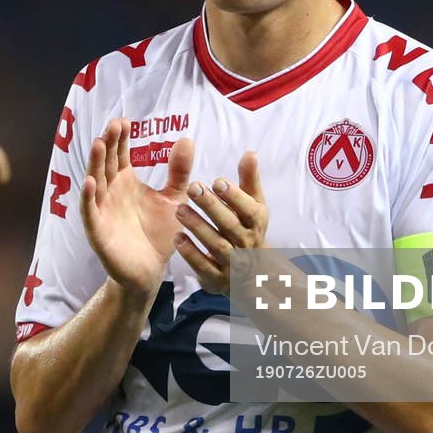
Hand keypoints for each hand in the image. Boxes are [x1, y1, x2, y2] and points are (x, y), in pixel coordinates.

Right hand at [82, 118, 195, 297]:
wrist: (149, 271)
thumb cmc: (159, 234)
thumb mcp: (174, 199)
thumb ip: (179, 172)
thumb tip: (187, 139)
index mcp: (126, 182)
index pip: (121, 155)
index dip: (121, 138)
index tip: (125, 121)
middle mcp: (111, 192)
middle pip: (107, 163)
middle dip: (109, 144)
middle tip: (113, 125)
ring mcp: (102, 210)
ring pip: (96, 182)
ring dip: (96, 163)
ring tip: (99, 144)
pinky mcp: (98, 230)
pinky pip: (90, 211)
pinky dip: (88, 197)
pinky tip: (90, 182)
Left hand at [176, 151, 265, 294]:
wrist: (251, 274)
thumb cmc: (247, 228)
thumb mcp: (253, 205)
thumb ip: (249, 180)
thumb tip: (250, 153)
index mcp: (256, 222)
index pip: (248, 209)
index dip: (234, 196)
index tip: (217, 181)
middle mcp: (247, 243)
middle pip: (230, 224)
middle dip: (212, 206)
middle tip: (192, 187)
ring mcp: (233, 263)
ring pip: (217, 245)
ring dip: (199, 227)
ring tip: (180, 209)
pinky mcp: (217, 279)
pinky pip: (204, 267)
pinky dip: (191, 254)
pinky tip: (177, 238)